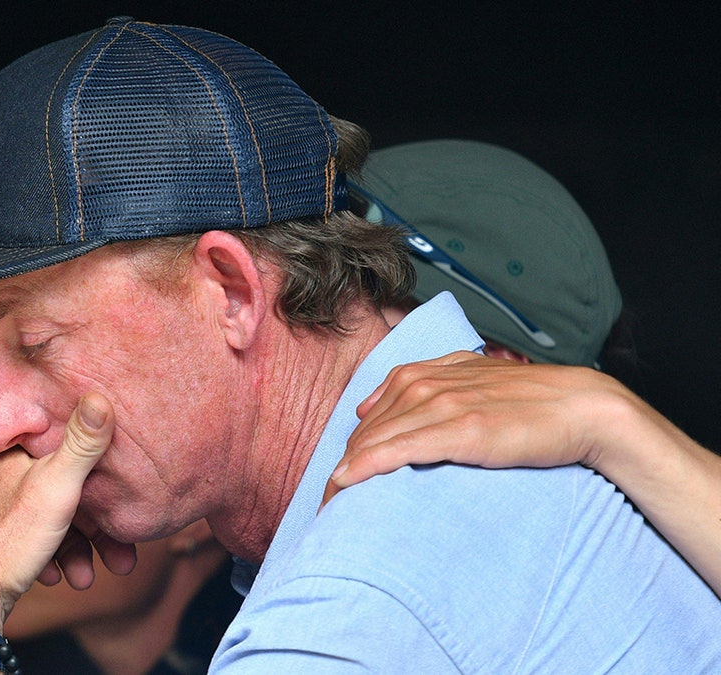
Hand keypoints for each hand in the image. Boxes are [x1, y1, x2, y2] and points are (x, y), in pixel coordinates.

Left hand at [0, 392, 136, 631]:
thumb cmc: (4, 543)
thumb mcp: (55, 487)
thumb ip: (81, 444)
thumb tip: (98, 398)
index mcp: (6, 453)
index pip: (62, 453)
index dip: (97, 480)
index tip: (117, 507)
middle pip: (55, 492)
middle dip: (90, 528)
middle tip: (116, 556)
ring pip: (39, 520)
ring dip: (69, 549)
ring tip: (83, 576)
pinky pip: (19, 540)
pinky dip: (42, 556)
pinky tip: (52, 575)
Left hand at [324, 352, 618, 502]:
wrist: (581, 407)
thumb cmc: (527, 401)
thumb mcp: (467, 381)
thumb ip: (420, 386)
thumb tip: (368, 406)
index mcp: (421, 374)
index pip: (369, 417)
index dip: (351, 451)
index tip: (338, 483)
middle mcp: (423, 385)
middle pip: (365, 432)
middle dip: (343, 467)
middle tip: (327, 505)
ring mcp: (440, 405)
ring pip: (375, 441)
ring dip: (347, 474)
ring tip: (330, 507)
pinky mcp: (459, 429)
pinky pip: (398, 448)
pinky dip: (367, 465)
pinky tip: (346, 482)